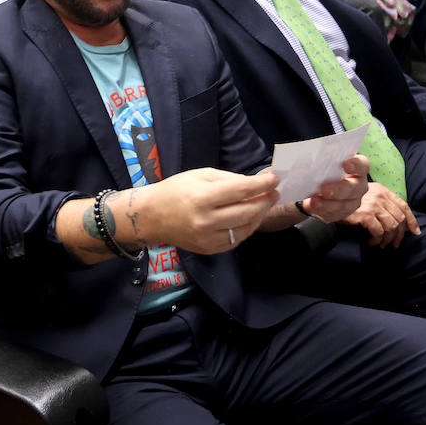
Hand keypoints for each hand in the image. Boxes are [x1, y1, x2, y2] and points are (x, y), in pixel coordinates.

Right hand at [137, 167, 279, 253]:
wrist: (151, 216)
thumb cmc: (175, 190)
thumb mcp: (200, 175)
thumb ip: (229, 179)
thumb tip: (254, 184)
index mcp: (202, 197)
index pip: (241, 191)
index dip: (262, 185)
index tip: (275, 180)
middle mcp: (206, 221)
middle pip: (247, 212)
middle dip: (265, 201)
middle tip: (273, 193)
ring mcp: (208, 238)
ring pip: (246, 228)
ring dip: (259, 216)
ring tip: (263, 205)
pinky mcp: (209, 249)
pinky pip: (236, 240)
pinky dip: (247, 228)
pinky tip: (249, 218)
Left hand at [300, 154, 369, 223]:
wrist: (313, 184)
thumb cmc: (322, 167)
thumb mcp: (322, 159)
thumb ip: (322, 158)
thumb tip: (310, 152)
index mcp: (357, 168)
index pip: (362, 165)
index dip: (356, 165)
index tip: (345, 164)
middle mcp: (358, 185)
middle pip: (354, 188)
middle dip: (339, 190)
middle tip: (324, 190)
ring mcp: (352, 201)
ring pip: (344, 205)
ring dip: (327, 204)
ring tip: (314, 201)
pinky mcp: (341, 212)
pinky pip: (333, 214)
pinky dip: (321, 210)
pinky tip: (311, 206)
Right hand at [341, 182, 419, 247]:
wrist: (329, 202)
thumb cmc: (347, 202)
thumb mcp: (366, 196)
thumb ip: (381, 203)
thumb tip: (399, 220)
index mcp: (382, 190)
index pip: (403, 205)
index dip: (411, 220)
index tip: (415, 232)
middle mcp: (380, 196)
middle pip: (399, 218)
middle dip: (398, 235)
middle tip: (392, 244)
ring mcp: (373, 205)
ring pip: (391, 227)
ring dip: (387, 239)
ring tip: (380, 244)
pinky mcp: (365, 214)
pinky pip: (379, 232)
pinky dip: (376, 240)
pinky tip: (370, 242)